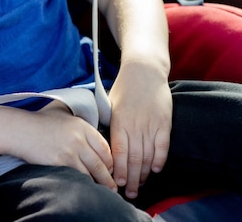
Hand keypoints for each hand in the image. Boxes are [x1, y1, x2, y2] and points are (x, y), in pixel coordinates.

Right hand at [9, 101, 116, 190]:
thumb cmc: (41, 121)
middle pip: (100, 163)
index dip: (110, 160)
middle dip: (108, 178)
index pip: (104, 147)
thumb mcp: (64, 113)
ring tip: (103, 190)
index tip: (111, 168)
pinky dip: (83, 183)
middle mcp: (78, 139)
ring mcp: (69, 152)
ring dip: (98, 183)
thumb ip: (80, 121)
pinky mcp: (59, 164)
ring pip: (91, 173)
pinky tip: (86, 186)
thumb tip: (94, 129)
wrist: (21, 130)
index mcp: (82, 126)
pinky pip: (77, 177)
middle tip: (113, 187)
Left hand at [108, 61, 171, 198]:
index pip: (119, 152)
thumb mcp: (109, 103)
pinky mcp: (164, 123)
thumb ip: (108, 123)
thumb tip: (100, 143)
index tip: (118, 183)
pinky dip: (160, 160)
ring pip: (148, 156)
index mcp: (119, 122)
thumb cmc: (124, 87)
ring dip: (145, 174)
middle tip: (130, 193)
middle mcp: (135, 125)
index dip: (119, 170)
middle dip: (131, 179)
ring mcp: (151, 124)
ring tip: (141, 184)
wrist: (144, 70)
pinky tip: (155, 169)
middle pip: (134, 159)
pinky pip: (163, 147)